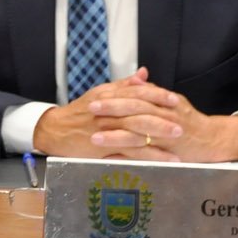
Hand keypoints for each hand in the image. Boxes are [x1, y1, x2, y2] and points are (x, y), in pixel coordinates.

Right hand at [31, 71, 165, 158]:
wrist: (55, 129)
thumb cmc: (80, 111)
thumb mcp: (101, 93)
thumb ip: (124, 85)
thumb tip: (143, 75)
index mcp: (110, 96)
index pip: (138, 93)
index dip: (157, 96)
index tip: (175, 101)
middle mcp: (109, 112)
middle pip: (140, 115)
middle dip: (162, 121)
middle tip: (182, 126)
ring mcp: (106, 131)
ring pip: (136, 136)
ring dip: (158, 143)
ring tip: (177, 149)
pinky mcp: (102, 148)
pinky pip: (127, 153)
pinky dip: (145, 159)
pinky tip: (159, 163)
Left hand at [82, 74, 237, 163]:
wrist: (212, 140)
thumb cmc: (189, 121)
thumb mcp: (173, 101)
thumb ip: (152, 91)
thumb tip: (136, 78)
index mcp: (164, 101)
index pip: (137, 94)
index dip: (116, 95)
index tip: (95, 96)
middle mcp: (165, 115)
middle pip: (135, 109)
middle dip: (111, 109)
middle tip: (91, 110)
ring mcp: (166, 134)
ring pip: (138, 132)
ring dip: (115, 135)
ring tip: (94, 137)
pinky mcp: (168, 151)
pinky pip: (145, 153)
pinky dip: (128, 155)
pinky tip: (112, 157)